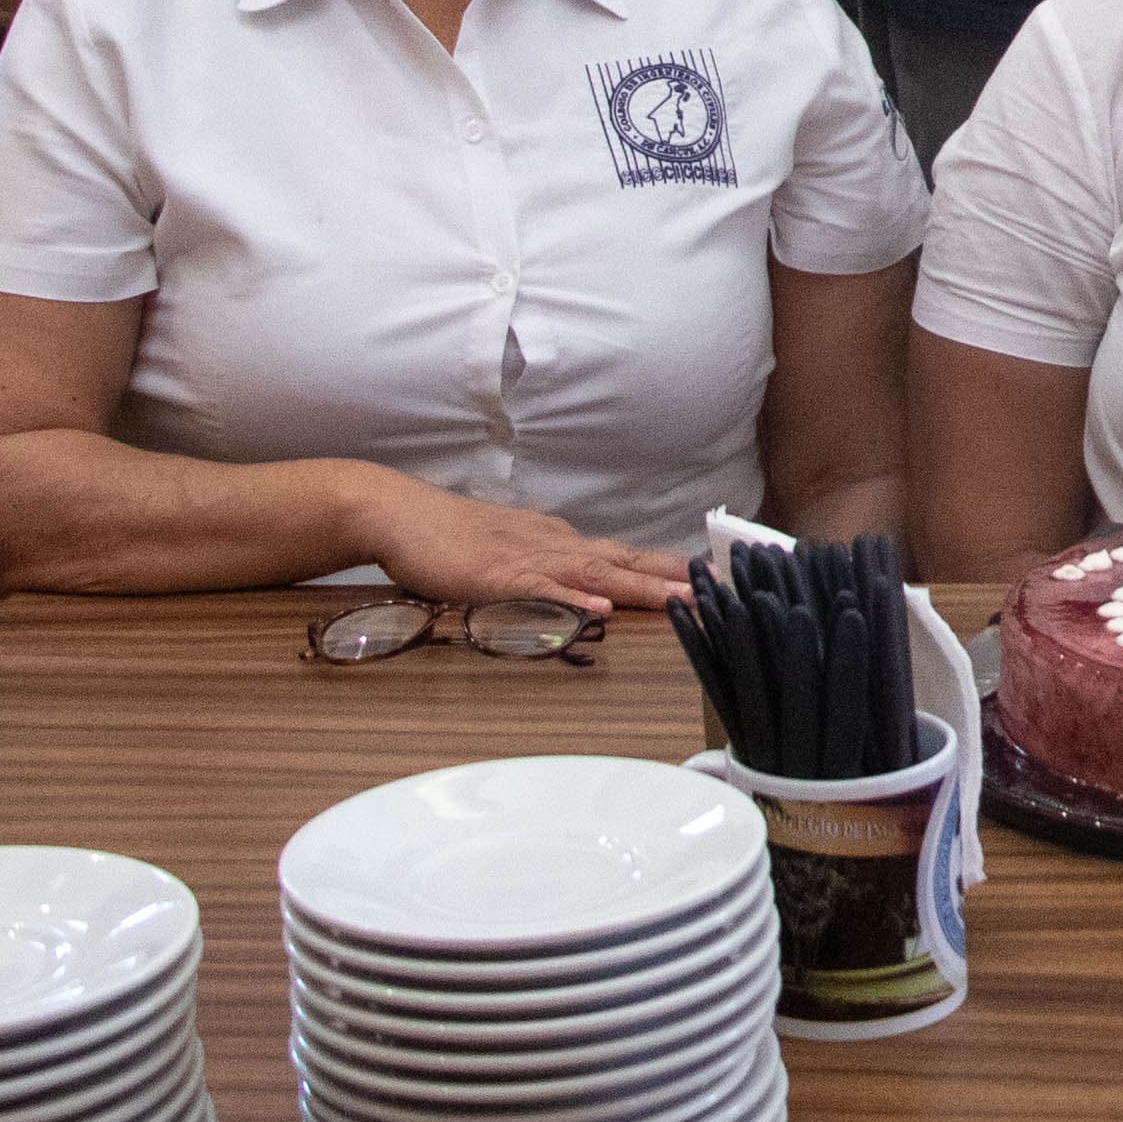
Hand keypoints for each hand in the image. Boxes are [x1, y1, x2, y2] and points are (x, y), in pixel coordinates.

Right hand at [352, 480, 695, 618]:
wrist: (397, 513)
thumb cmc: (450, 538)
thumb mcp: (512, 552)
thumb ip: (549, 569)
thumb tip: (588, 585)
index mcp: (561, 543)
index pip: (627, 557)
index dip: (672, 572)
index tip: (716, 583)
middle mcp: (554, 546)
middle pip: (626, 563)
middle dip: (677, 581)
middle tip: (725, 593)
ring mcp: (526, 559)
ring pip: (596, 574)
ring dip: (643, 589)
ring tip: (685, 602)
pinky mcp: (494, 576)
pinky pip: (539, 589)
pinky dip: (572, 598)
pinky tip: (602, 608)